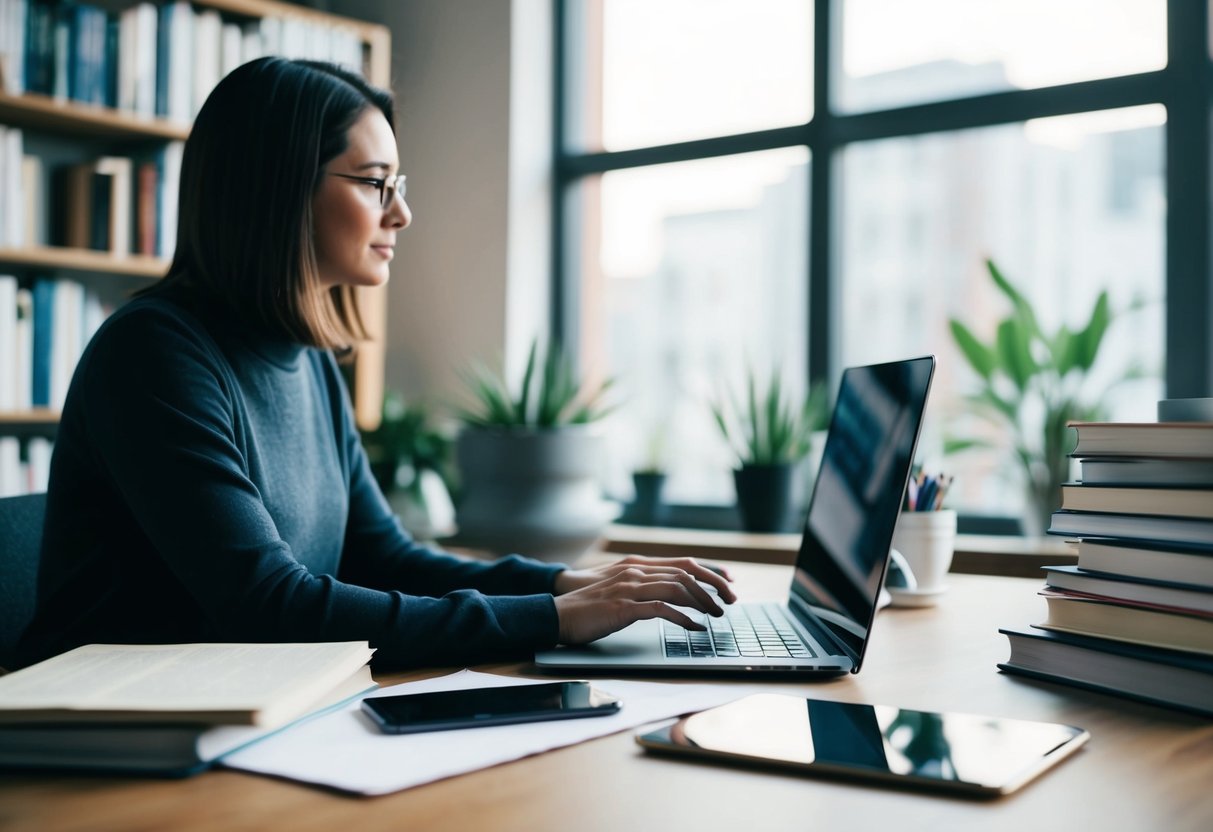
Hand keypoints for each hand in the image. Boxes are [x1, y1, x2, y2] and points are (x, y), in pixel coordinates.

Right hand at [552, 556, 735, 644]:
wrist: (557, 614)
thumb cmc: (587, 607)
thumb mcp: (619, 591)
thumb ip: (642, 588)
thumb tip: (669, 597)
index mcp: (637, 566)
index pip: (683, 563)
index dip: (709, 571)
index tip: (728, 583)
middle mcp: (636, 572)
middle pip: (686, 573)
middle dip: (712, 587)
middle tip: (729, 603)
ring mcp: (629, 588)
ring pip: (677, 588)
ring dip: (702, 602)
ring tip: (716, 616)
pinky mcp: (623, 607)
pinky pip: (661, 609)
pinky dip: (683, 618)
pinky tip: (694, 627)